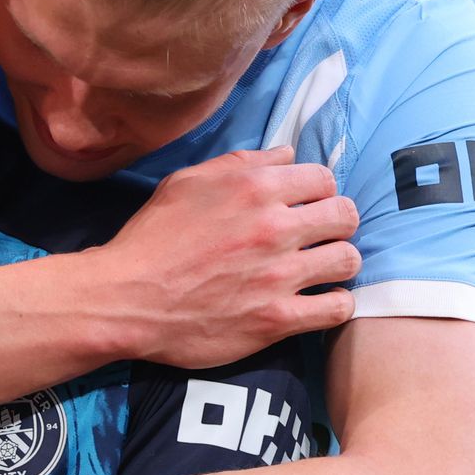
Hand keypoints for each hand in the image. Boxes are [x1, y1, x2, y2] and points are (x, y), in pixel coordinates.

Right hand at [90, 147, 359, 364]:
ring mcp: (279, 275)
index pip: (324, 178)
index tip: (307, 206)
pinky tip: (319, 302)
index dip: (318, 192)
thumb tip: (286, 155)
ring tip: (320, 270)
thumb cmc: (152, 239)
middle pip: (345, 215)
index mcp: (255, 187)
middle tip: (318, 237)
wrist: (126, 299)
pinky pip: (336, 309)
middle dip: (336, 223)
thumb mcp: (187, 183)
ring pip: (348, 260)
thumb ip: (241, 164)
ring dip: (338, 262)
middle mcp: (275, 227)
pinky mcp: (277, 318)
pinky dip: (335, 305)